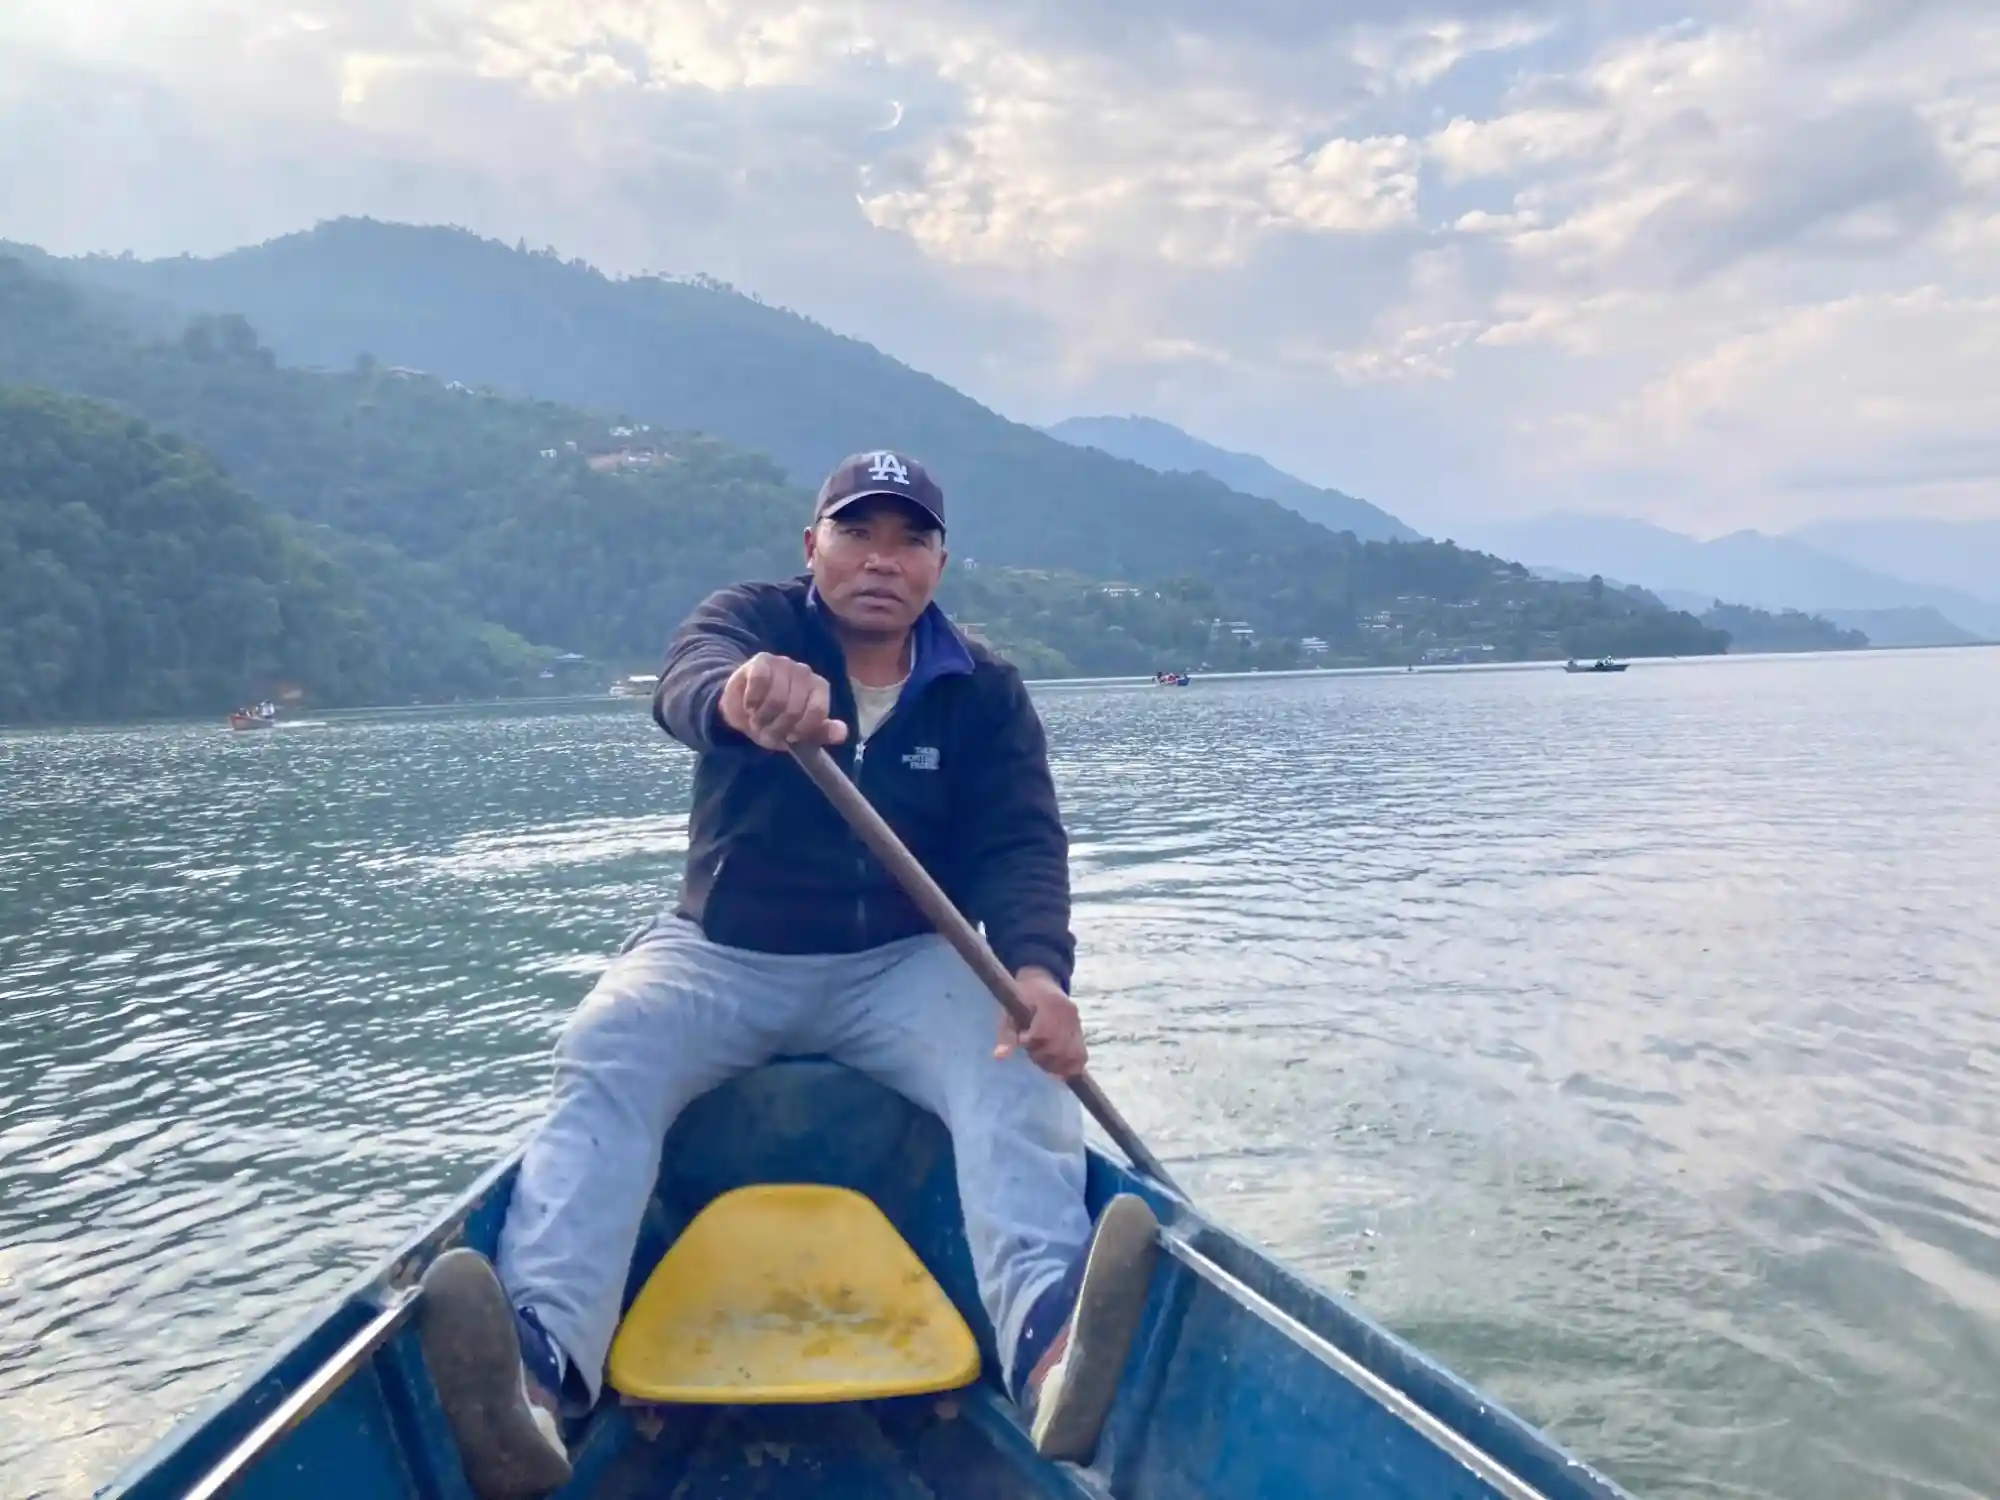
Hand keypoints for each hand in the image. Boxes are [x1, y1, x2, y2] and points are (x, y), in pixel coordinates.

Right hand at [719, 652, 849, 750]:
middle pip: (794, 709)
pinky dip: (752, 701)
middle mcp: (805, 672)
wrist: (743, 706)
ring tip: (758, 720)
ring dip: (762, 718)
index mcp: (819, 688)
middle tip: (767, 731)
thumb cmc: (774, 719)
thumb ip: (820, 733)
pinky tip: (750, 705)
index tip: (790, 738)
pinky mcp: (762, 660)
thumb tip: (842, 734)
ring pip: (775, 699)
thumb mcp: (798, 733)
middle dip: (777, 728)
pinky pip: (759, 683)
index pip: (817, 711)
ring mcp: (784, 663)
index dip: (802, 730)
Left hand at [994, 967, 1086, 1079]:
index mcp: (1051, 1003)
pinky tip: (1055, 1064)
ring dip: (1055, 1064)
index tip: (1023, 1040)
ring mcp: (1078, 1024)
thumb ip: (1006, 1035)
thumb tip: (999, 1057)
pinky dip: (1069, 1066)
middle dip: (1042, 1055)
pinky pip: (1081, 1057)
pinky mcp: (1081, 1034)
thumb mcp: (1010, 1012)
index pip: (1045, 1032)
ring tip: (1042, 1057)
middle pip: (1060, 1048)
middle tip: (1031, 1050)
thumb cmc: (1021, 999)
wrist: (1041, 984)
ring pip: (1073, 1055)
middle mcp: (1069, 1014)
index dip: (1032, 1042)